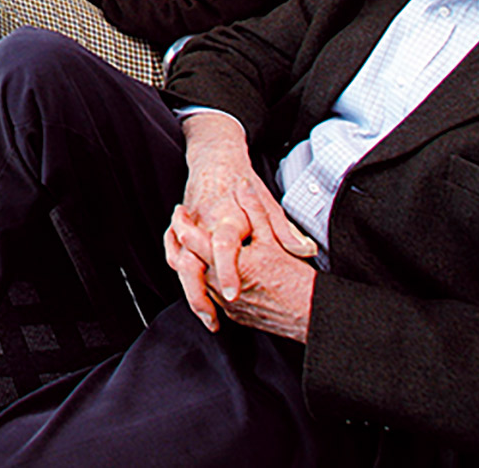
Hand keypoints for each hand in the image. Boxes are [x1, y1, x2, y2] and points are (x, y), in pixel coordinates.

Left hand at [163, 217, 317, 340]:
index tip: (180, 213)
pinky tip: (210, 268)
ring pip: (198, 281)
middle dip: (181, 244)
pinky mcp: (235, 315)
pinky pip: (211, 297)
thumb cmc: (294, 276)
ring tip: (192, 244)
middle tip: (181, 225)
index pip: (193, 242)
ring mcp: (227, 304)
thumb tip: (244, 186)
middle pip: (188, 265)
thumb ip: (255, 210)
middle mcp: (223, 287)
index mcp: (231, 262)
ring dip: (192, 263)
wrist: (310, 312)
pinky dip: (205, 281)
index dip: (182, 225)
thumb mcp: (273, 237)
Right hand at [167, 113, 317, 337]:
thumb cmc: (242, 183)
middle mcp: (204, 225)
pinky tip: (196, 293)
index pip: (223, 247)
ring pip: (178, 263)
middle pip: (191, 263)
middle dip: (198, 295)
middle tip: (213, 318)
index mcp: (227, 219)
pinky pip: (172, 255)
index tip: (233, 294)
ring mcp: (188, 228)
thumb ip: (285, 230)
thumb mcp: (269, 203)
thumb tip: (306, 250)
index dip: (227, 271)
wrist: (214, 159)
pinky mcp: (179, 230)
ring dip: (189, 291)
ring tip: (207, 315)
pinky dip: (180, 275)